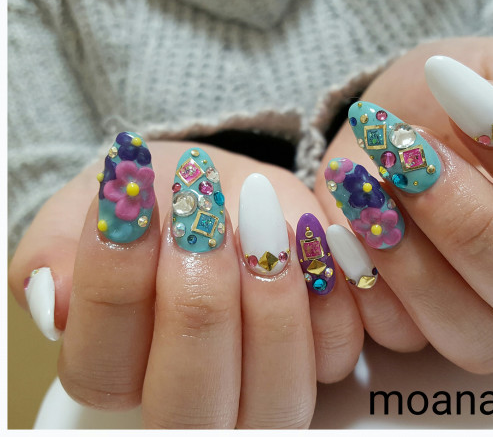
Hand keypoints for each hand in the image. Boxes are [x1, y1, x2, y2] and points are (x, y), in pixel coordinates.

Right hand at [8, 141, 372, 426]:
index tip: (135, 207)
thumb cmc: (155, 203)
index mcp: (120, 371)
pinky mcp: (325, 358)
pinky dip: (329, 288)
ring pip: (276, 396)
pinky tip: (308, 231)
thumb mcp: (91, 204)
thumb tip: (57, 297)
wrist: (216, 187)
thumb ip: (57, 250)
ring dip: (270, 297)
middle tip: (199, 220)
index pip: (101, 370)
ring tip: (258, 216)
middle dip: (196, 298)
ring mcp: (264, 390)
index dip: (116, 283)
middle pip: (192, 399)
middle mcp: (193, 400)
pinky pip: (338, 352)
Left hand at [314, 37, 492, 373]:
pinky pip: (403, 337)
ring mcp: (479, 315)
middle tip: (413, 156)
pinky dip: (368, 285)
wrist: (379, 127)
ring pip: (479, 338)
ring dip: (416, 263)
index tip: (473, 103)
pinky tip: (339, 230)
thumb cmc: (443, 100)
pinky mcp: (414, 327)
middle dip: (473, 223)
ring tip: (367, 187)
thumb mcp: (492, 67)